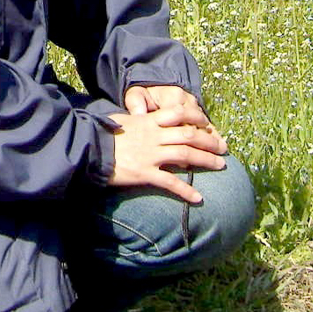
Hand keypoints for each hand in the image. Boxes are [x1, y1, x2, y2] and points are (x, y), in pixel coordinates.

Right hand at [106, 84, 227, 201]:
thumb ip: (136, 118)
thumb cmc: (102, 134)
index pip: (178, 113)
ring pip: (186, 155)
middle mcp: (153, 136)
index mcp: (148, 121)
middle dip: (209, 141)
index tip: (207, 123)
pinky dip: (186, 191)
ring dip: (206, 160)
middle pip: (188, 135)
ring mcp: (150, 155)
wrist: (89, 151)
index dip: (196, 117)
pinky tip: (198, 198)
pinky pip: (170, 183)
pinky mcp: (145, 174)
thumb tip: (140, 115)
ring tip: (220, 166)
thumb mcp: (121, 119)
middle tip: (223, 148)